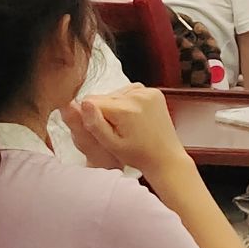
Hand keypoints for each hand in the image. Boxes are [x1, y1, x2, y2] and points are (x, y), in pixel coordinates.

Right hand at [65, 86, 189, 175]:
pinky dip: (126, 102)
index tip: (101, 129)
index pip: (90, 101)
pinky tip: (131, 116)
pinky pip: (130, 91)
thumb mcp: (111, 144)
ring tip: (124, 125)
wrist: (165, 156)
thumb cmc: (138, 154)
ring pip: (115, 93)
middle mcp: (138, 95)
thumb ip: (94, 124)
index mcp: (126, 109)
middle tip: (114, 129)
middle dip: (103, 111)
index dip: (91, 116)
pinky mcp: (155, 92)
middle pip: (103, 96)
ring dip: (114, 106)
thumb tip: (83, 102)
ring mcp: (149, 92)